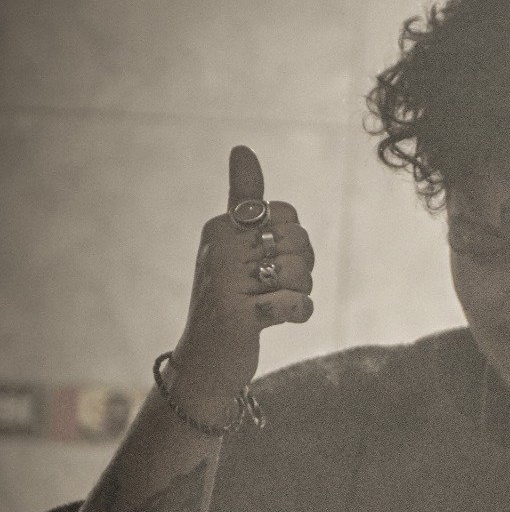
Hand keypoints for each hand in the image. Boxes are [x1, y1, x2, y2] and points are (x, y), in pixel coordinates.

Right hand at [170, 145, 314, 413]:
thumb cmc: (229, 302)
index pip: (286, 214)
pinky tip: (280, 321)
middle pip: (299, 240)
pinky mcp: (239, 316)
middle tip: (273, 290)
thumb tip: (242, 147)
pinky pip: (297, 304)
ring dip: (300, 294)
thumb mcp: (235, 248)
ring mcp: (225, 282)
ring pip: (301, 272)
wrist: (206, 364)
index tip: (268, 264)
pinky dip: (299, 315)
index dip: (292, 241)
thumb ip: (243, 200)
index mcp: (220, 227)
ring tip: (274, 305)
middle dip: (301, 269)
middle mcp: (219, 249)